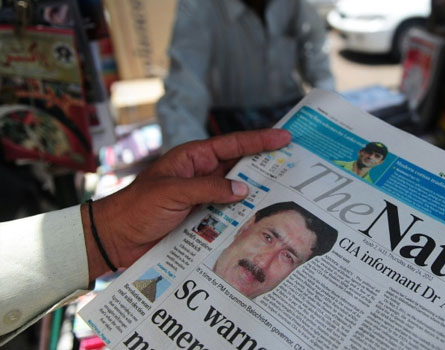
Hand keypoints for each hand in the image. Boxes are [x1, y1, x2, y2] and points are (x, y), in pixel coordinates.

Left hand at [82, 129, 290, 279]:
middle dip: (266, 166)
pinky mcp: (201, 218)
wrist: (114, 238)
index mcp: (193, 158)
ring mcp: (202, 197)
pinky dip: (242, 216)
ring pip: (237, 192)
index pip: (233, 145)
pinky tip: (258, 219)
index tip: (285, 137)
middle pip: (240, 167)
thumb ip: (208, 189)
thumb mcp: (172, 193)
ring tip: (285, 194)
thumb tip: (244, 190)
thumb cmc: (136, 208)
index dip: (260, 140)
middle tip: (295, 166)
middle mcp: (201, 175)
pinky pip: (228, 214)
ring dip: (256, 194)